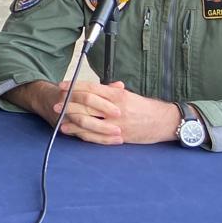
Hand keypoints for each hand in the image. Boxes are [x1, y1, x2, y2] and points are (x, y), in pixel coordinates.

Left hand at [50, 80, 179, 145]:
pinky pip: (97, 136)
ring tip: (60, 119)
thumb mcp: (129, 95)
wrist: (165, 122)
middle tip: (56, 103)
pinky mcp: (118, 136)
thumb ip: (111, 92)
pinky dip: (82, 134)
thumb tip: (94, 88)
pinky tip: (73, 132)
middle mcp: (116, 108)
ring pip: (89, 121)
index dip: (74, 86)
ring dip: (72, 120)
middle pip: (86, 104)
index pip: (91, 88)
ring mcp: (116, 123)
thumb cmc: (146, 107)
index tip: (61, 86)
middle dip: (69, 103)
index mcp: (118, 95)